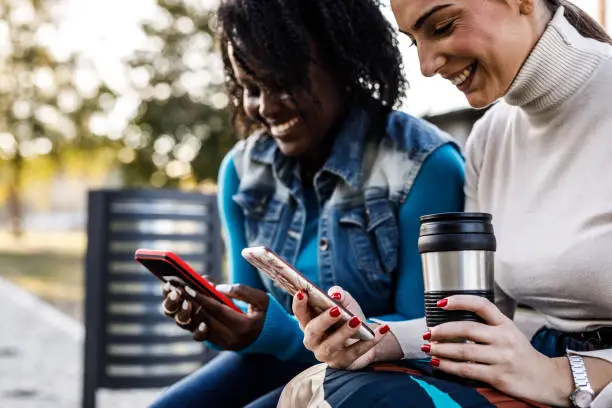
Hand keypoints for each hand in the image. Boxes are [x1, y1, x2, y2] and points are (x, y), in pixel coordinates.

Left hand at [161, 281, 268, 349]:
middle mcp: (232, 339)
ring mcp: (225, 345)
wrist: (277, 339)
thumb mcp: (262, 299)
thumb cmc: (271, 315)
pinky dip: (194, 319)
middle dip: (190, 303)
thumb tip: (218, 288)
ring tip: (178, 297)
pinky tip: (187, 307)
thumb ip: (242, 291)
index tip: (188, 286)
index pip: (217, 310)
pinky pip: (203, 333)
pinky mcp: (221, 346)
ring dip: (188, 312)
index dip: (202, 297)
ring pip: (200, 328)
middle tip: (177, 289)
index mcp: (244, 327)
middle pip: (205, 319)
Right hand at [292, 286, 398, 369]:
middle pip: (313, 331)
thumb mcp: (344, 302)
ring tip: (357, 320)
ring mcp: (326, 354)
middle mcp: (313, 341)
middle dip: (324, 320)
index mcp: (309, 323)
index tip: (302, 293)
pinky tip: (381, 330)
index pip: (300, 314)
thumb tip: (335, 293)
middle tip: (336, 310)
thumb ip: (339, 294)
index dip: (299, 305)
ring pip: (332, 345)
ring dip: (345, 332)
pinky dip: (370, 341)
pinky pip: (356, 352)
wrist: (365, 335)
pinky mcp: (343, 363)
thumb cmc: (348, 316)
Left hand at [423, 295, 572, 405]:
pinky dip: (448, 366)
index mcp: (505, 323)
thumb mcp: (509, 332)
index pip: (481, 305)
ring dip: (440, 349)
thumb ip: (487, 325)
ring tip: (427, 348)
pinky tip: (437, 363)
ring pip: (463, 351)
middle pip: (466, 329)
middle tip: (427, 333)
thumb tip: (452, 323)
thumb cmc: (520, 353)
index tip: (440, 303)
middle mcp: (504, 338)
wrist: (545, 379)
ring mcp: (502, 358)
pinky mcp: (498, 376)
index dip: (459, 300)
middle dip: (442, 331)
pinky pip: (467, 370)